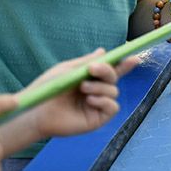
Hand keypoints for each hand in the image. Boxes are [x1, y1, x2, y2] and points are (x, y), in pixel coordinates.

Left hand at [17, 48, 138, 138]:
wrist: (37, 111)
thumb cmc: (48, 90)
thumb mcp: (67, 70)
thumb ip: (86, 61)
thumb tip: (103, 51)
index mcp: (90, 79)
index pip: (111, 70)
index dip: (124, 64)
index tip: (133, 57)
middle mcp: (97, 91)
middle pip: (114, 78)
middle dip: (107, 71)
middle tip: (92, 69)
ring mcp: (98, 105)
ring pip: (114, 91)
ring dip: (100, 87)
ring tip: (83, 88)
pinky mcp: (98, 119)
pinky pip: (112, 107)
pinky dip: (104, 101)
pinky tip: (90, 100)